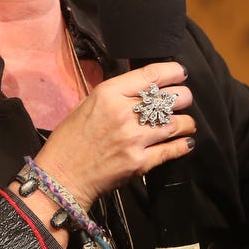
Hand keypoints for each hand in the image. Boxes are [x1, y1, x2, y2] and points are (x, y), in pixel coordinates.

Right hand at [33, 61, 196, 208]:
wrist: (61, 176)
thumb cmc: (70, 139)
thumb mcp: (88, 104)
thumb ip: (116, 93)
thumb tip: (143, 86)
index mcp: (109, 94)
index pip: (151, 76)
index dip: (174, 72)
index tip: (181, 73)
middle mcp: (124, 113)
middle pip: (170, 98)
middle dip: (182, 98)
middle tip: (182, 101)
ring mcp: (134, 139)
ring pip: (177, 124)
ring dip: (187, 122)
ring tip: (187, 123)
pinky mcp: (140, 163)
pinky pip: (172, 149)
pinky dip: (184, 144)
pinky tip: (186, 141)